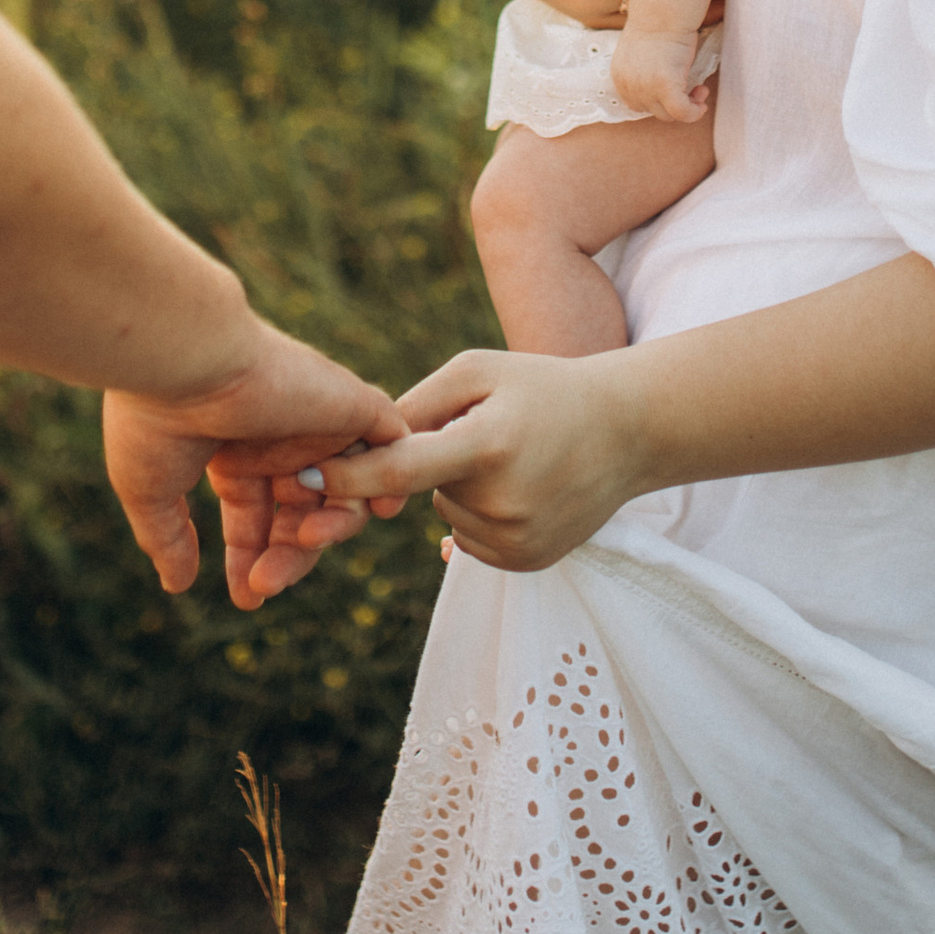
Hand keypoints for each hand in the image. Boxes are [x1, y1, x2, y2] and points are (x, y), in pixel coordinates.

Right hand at [103, 327, 402, 609]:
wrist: (184, 361)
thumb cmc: (155, 418)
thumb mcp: (150, 489)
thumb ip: (168, 537)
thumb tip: (177, 585)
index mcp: (231, 451)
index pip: (254, 516)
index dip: (251, 558)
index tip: (247, 599)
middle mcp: (276, 437)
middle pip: (301, 514)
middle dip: (287, 556)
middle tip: (263, 587)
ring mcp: (315, 421)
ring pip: (345, 490)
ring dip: (333, 530)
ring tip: (306, 541)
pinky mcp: (350, 403)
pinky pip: (392, 445)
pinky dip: (392, 478)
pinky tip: (377, 510)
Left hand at [289, 346, 650, 574]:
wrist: (628, 430)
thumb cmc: (544, 387)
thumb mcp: (480, 371)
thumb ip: (418, 404)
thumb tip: (362, 446)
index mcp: (488, 446)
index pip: (401, 470)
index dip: (350, 476)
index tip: (305, 478)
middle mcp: (502, 503)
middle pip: (425, 489)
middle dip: (435, 462)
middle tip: (489, 431)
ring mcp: (517, 540)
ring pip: (447, 514)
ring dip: (460, 488)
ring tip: (514, 457)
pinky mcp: (527, 562)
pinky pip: (472, 539)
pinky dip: (482, 512)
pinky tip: (521, 485)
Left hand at [609, 28, 711, 121]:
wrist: (663, 11)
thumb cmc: (658, 23)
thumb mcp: (642, 53)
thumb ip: (645, 72)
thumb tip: (665, 87)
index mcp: (620, 76)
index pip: (636, 103)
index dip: (658, 100)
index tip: (675, 87)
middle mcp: (628, 85)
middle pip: (653, 111)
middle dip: (674, 104)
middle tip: (693, 88)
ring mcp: (645, 87)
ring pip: (667, 115)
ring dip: (686, 107)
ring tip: (699, 90)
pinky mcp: (664, 86)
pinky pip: (681, 112)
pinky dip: (693, 111)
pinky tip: (702, 96)